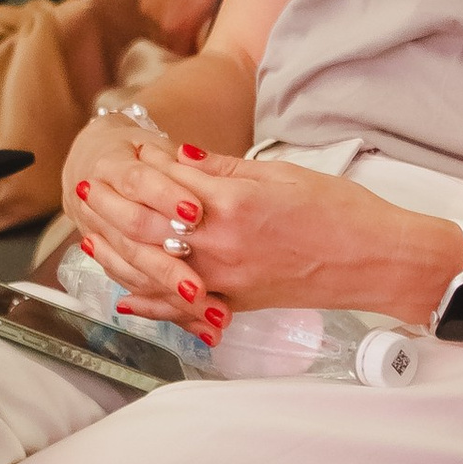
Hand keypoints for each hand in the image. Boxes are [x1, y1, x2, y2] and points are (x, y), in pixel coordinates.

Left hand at [60, 121, 457, 334]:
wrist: (376, 259)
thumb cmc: (340, 211)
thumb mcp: (280, 173)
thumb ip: (223, 168)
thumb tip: (177, 157)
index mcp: (234, 203)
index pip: (169, 182)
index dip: (143, 167)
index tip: (127, 153)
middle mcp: (222, 245)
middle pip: (148, 225)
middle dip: (113, 206)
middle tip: (86, 192)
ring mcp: (227, 279)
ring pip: (155, 269)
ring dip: (117, 253)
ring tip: (89, 237)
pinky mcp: (237, 303)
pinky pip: (183, 309)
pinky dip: (151, 305)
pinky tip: (126, 298)